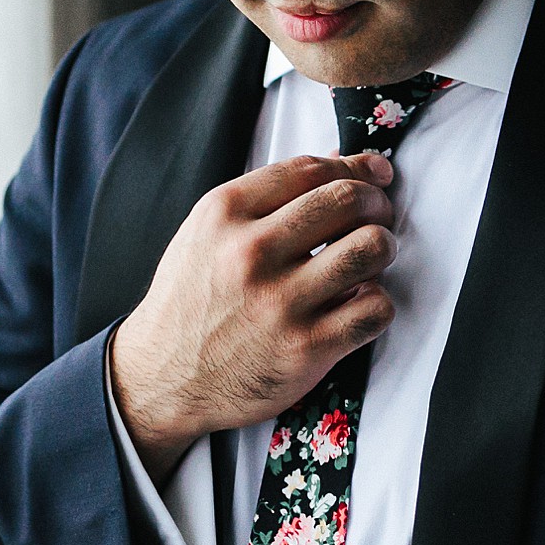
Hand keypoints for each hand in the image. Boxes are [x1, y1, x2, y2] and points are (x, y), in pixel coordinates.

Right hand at [111, 153, 397, 477]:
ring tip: (372, 258)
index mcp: (225, 213)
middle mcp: (252, 252)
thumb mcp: (206, 234)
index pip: (311, 169)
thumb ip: (264, 201)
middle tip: (378, 216)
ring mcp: (280, 302)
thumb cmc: (190, 303)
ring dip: (383, 247)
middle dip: (376, 202)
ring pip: (370, 248)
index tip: (375, 175)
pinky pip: (376, 309)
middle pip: (347, 199)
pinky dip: (379, 303)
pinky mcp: (306, 348)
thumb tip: (336, 165)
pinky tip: (360, 304)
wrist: (161, 379)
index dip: (355, 166)